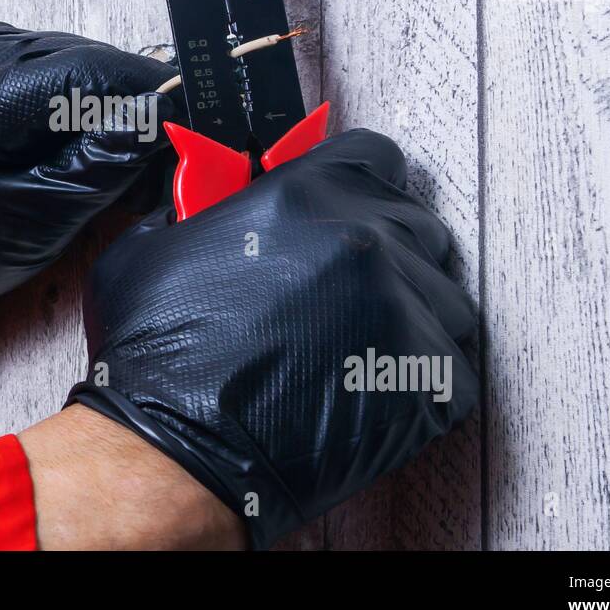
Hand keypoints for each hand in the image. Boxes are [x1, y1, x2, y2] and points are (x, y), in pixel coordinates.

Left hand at [0, 21, 174, 347]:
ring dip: (101, 101)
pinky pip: (50, 61)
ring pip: (72, 57)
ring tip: (113, 153)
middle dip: (125, 103)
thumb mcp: (49, 213)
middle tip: (155, 151)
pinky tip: (75, 135)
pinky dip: (73, 97)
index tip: (184, 115)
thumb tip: (163, 113)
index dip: (143, 91)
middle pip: (82, 59)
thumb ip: (109, 157)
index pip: (84, 72)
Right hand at [68, 128, 478, 548]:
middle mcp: (365, 242)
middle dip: (388, 250)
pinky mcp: (425, 380)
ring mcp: (403, 310)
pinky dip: (421, 378)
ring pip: (444, 296)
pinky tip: (374, 386)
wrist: (171, 452)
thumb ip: (203, 206)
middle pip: (417, 226)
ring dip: (411, 314)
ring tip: (361, 344)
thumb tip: (217, 195)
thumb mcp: (155, 246)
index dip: (361, 183)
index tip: (354, 205)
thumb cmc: (159, 359)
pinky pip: (453, 366)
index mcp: (305, 196)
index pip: (377, 158)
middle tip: (347, 285)